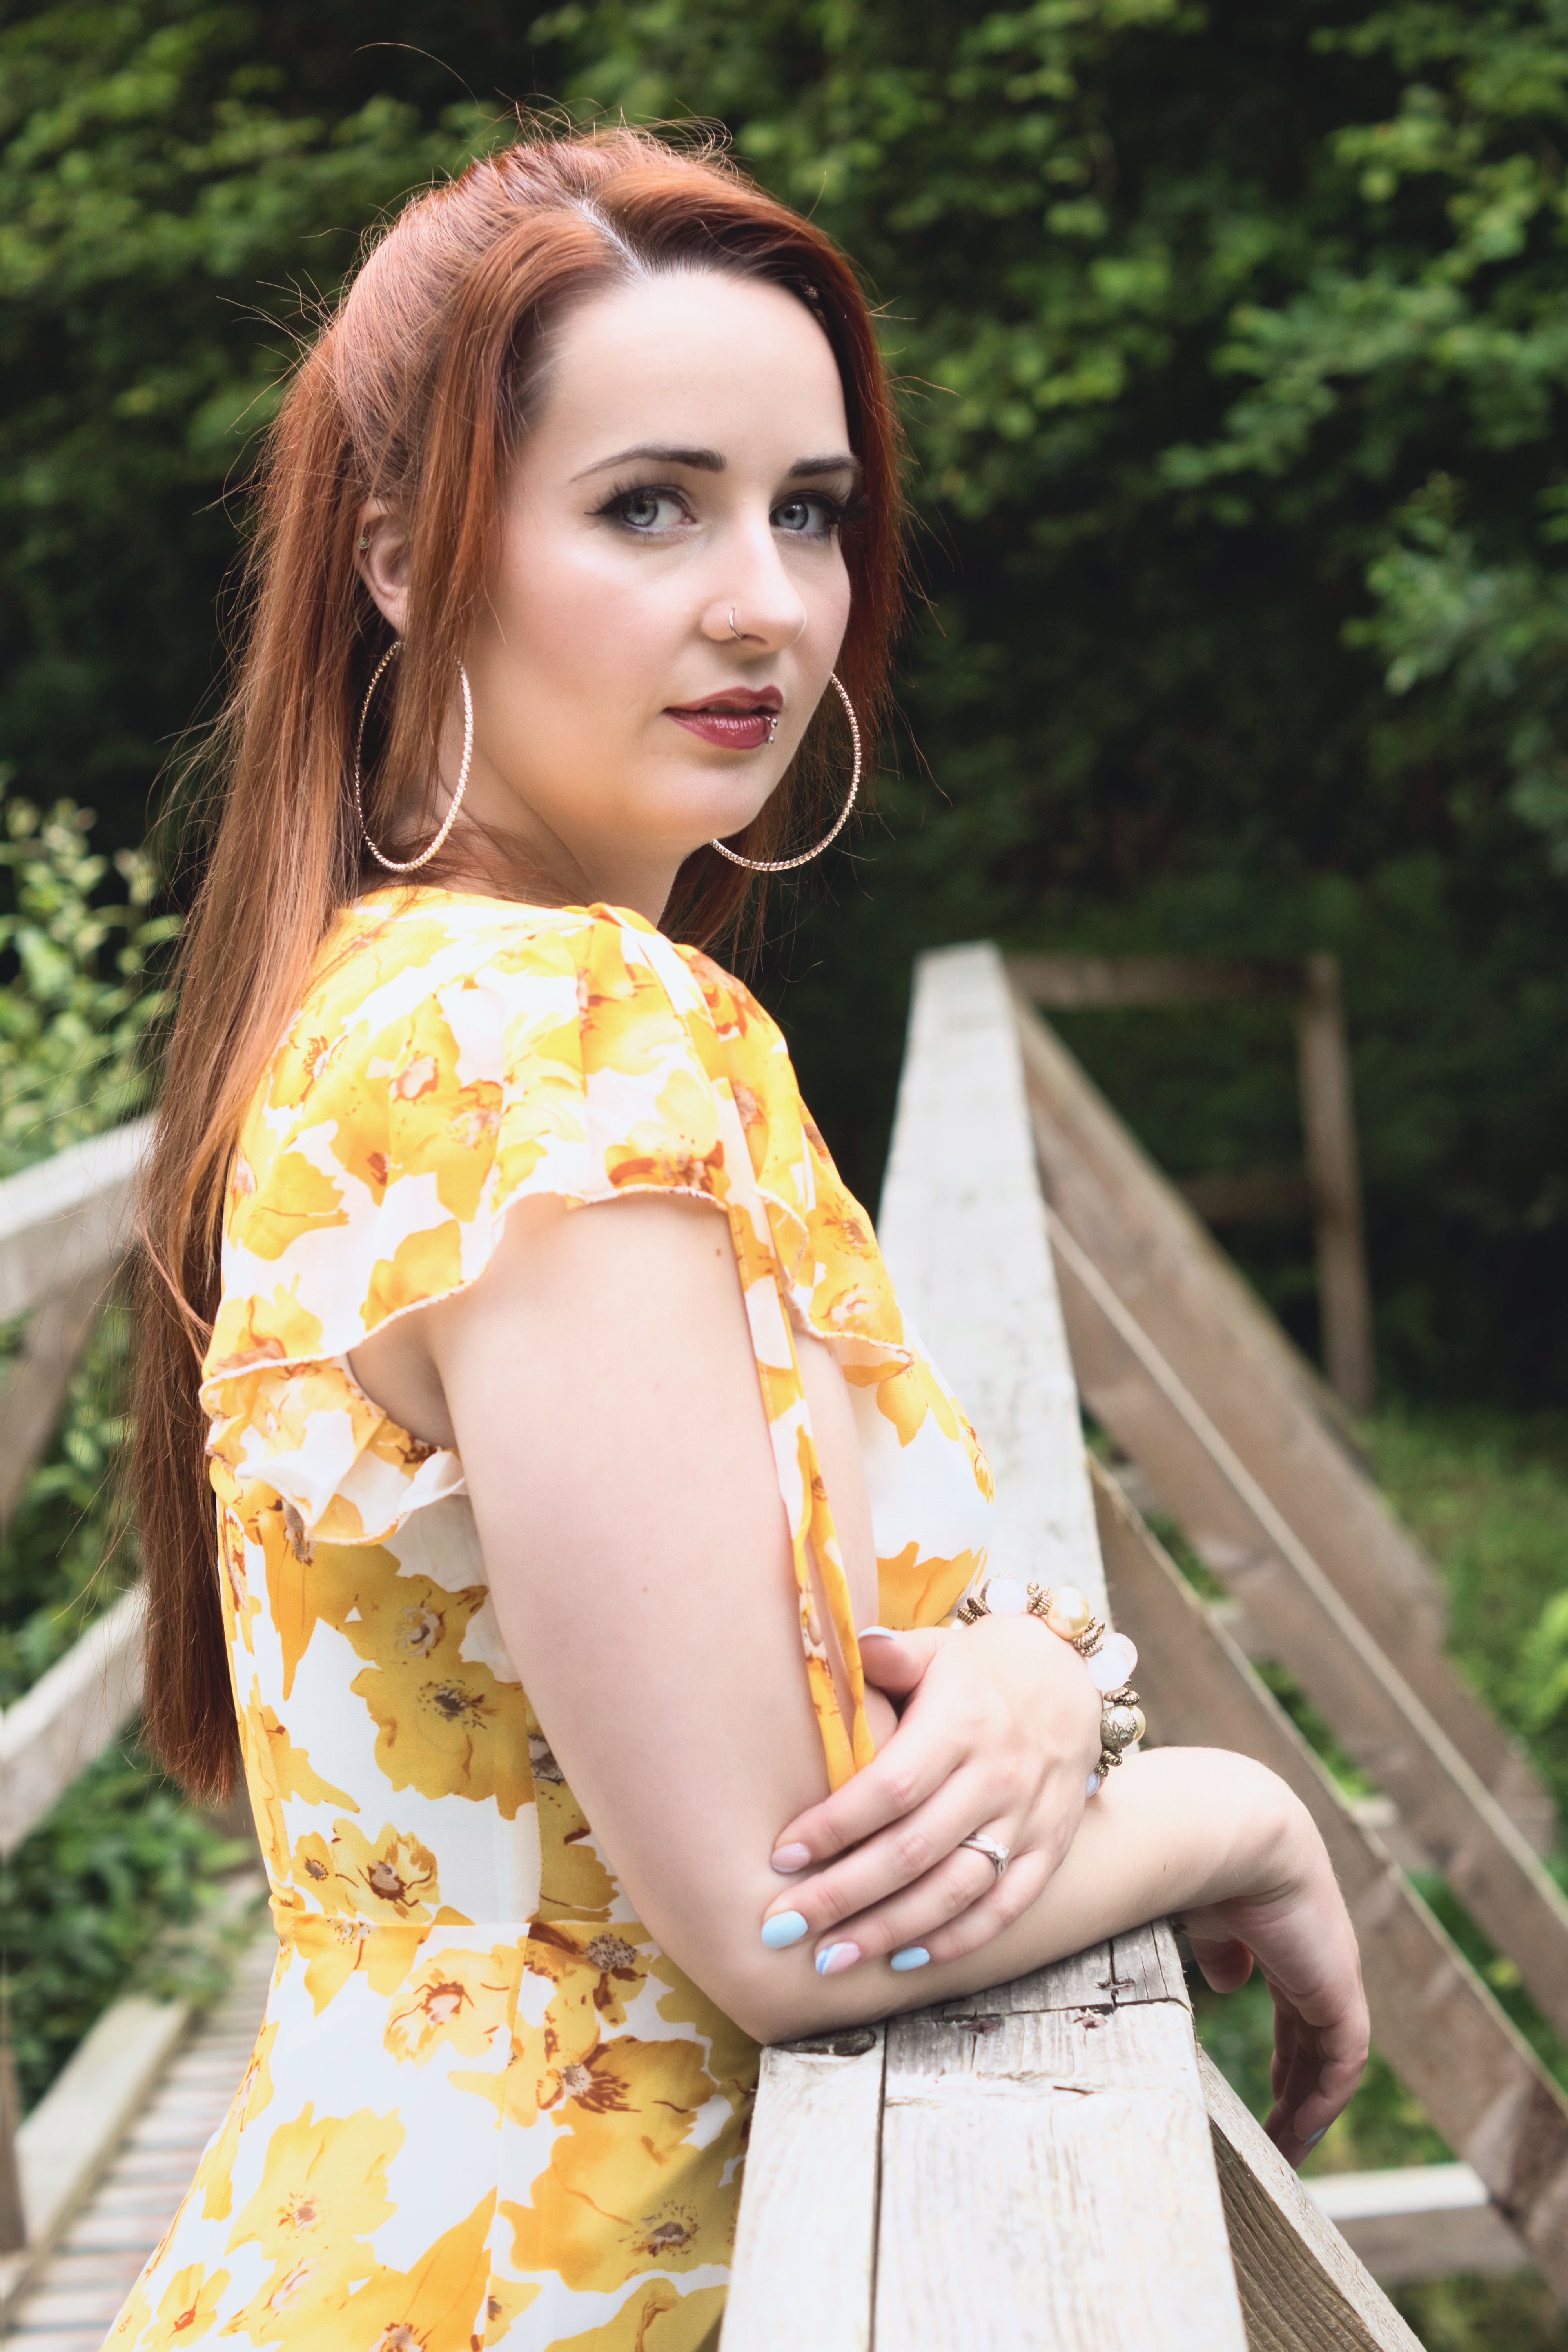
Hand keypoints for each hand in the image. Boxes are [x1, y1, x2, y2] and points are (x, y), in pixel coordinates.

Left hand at [761, 1615, 1101, 1974]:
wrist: (1069, 1677)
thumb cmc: (978, 1668)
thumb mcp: (936, 1648)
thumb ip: (890, 1655)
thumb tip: (846, 1645)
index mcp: (962, 1723)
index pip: (892, 1787)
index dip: (835, 1826)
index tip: (781, 1856)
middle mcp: (998, 1776)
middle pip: (914, 1850)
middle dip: (844, 1895)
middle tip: (782, 1926)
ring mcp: (1027, 1818)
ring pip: (954, 1891)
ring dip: (889, 1931)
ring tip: (830, 1960)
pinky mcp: (1049, 1848)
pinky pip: (1003, 1908)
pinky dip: (955, 1941)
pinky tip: (902, 1960)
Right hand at [1181, 1823, 1368, 2166]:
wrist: (1237, 1832)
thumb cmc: (1206, 1862)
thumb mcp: (1208, 1916)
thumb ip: (1222, 1952)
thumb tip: (1229, 1985)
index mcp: (1286, 1940)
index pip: (1297, 2010)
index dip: (1286, 2055)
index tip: (1268, 2094)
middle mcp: (1319, 1961)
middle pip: (1315, 2041)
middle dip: (1297, 2090)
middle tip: (1277, 2139)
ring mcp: (1334, 1976)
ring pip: (1331, 2060)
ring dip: (1308, 2107)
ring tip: (1286, 2152)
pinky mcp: (1341, 1991)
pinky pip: (1343, 2063)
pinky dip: (1323, 2100)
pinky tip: (1299, 2131)